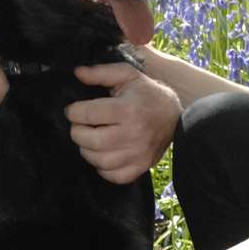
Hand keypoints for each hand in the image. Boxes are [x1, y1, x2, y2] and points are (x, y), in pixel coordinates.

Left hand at [66, 62, 179, 183]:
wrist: (175, 116)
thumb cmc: (147, 94)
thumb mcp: (127, 75)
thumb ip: (101, 72)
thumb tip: (77, 73)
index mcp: (128, 109)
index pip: (89, 114)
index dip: (74, 112)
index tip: (73, 110)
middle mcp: (133, 133)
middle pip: (91, 141)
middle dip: (77, 132)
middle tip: (80, 126)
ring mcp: (138, 153)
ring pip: (99, 161)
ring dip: (88, 150)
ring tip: (91, 139)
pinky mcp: (141, 166)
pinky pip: (114, 176)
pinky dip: (103, 168)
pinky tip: (104, 154)